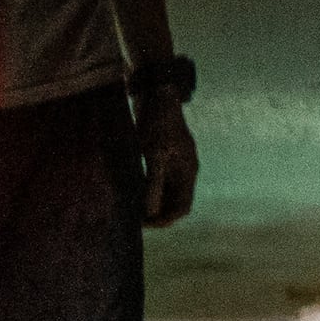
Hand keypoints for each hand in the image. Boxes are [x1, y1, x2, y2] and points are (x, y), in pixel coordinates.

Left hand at [136, 98, 199, 227]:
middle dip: (157, 213)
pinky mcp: (164, 156)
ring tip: (131, 207)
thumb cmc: (157, 125)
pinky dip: (147, 189)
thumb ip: (154, 184)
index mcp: (187, 172)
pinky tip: (131, 190)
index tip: (145, 223)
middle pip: (174, 201)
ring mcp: (175, 163)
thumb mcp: (155, 155)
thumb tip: (150, 212)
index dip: (166, 219)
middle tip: (134, 218)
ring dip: (151, 202)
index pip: (183, 207)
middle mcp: (184, 171)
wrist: (157, 97)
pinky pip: (159, 181)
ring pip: (166, 192)